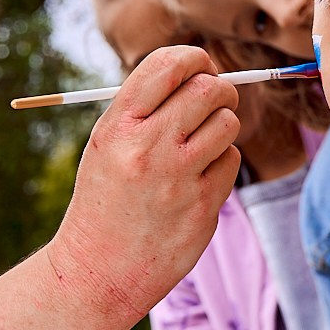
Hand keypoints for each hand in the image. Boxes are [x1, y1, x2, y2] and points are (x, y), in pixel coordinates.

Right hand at [48, 45, 240, 322]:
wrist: (98, 271)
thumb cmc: (105, 200)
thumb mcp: (106, 145)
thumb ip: (145, 108)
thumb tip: (201, 70)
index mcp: (118, 126)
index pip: (168, 65)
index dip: (194, 58)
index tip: (201, 66)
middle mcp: (147, 148)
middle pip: (208, 89)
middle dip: (219, 88)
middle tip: (215, 100)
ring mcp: (177, 179)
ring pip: (228, 122)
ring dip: (223, 125)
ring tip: (203, 143)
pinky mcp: (202, 207)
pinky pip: (231, 160)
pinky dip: (222, 162)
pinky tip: (198, 178)